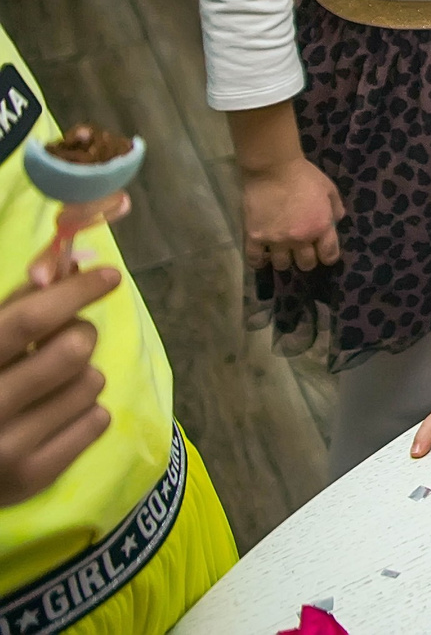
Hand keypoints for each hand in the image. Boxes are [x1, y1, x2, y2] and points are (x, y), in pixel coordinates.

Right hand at [0, 263, 121, 505]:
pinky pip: (97, 421)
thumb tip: (69, 265)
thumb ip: (16, 307)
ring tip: (55, 385)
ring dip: (84, 375)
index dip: (75, 291)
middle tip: (69, 339)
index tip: (110, 275)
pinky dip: (89, 411)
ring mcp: (7, 449)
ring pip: (90, 384)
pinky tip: (59, 415)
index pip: (29, 320)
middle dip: (81, 334)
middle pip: (71, 350)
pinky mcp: (32, 477)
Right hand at [241, 157, 343, 270]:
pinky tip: (263, 256)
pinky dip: (259, 261)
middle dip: (307, 260)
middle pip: (306, 264)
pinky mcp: (255, 237)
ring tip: (282, 251)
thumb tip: (337, 221)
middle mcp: (300, 238)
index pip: (329, 255)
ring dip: (284, 260)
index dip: (328, 257)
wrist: (272, 169)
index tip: (324, 254)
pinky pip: (255, 259)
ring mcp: (276, 240)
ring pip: (282, 265)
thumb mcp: (329, 189)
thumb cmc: (304, 176)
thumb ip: (335, 208)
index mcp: (321, 227)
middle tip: (302, 252)